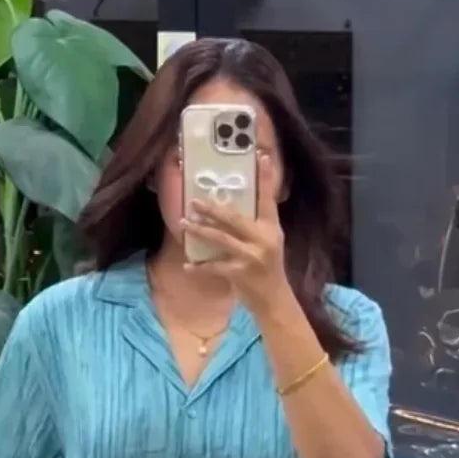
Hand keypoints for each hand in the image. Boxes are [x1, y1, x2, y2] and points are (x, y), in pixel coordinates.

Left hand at [182, 152, 288, 315]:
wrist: (274, 300)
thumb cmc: (268, 269)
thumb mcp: (269, 243)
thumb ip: (255, 226)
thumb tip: (231, 208)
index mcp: (271, 228)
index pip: (268, 199)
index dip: (265, 178)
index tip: (260, 157)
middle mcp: (263, 239)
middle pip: (234, 218)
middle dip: (212, 209)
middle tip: (194, 201)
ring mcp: (250, 256)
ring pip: (220, 239)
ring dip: (200, 231)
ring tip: (185, 224)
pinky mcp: (239, 273)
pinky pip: (213, 267)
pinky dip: (199, 267)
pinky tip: (187, 265)